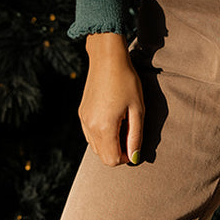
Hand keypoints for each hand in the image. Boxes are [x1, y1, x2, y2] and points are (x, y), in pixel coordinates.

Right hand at [79, 34, 144, 166]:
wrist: (107, 59)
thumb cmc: (126, 82)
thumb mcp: (138, 109)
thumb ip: (135, 136)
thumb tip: (134, 157)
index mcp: (104, 127)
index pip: (112, 160)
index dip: (126, 157)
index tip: (134, 142)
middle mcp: (90, 126)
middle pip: (102, 156)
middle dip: (118, 151)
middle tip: (129, 131)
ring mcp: (83, 120)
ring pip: (95, 147)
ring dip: (109, 143)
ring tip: (121, 123)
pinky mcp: (82, 113)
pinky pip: (90, 135)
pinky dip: (101, 134)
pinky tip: (112, 118)